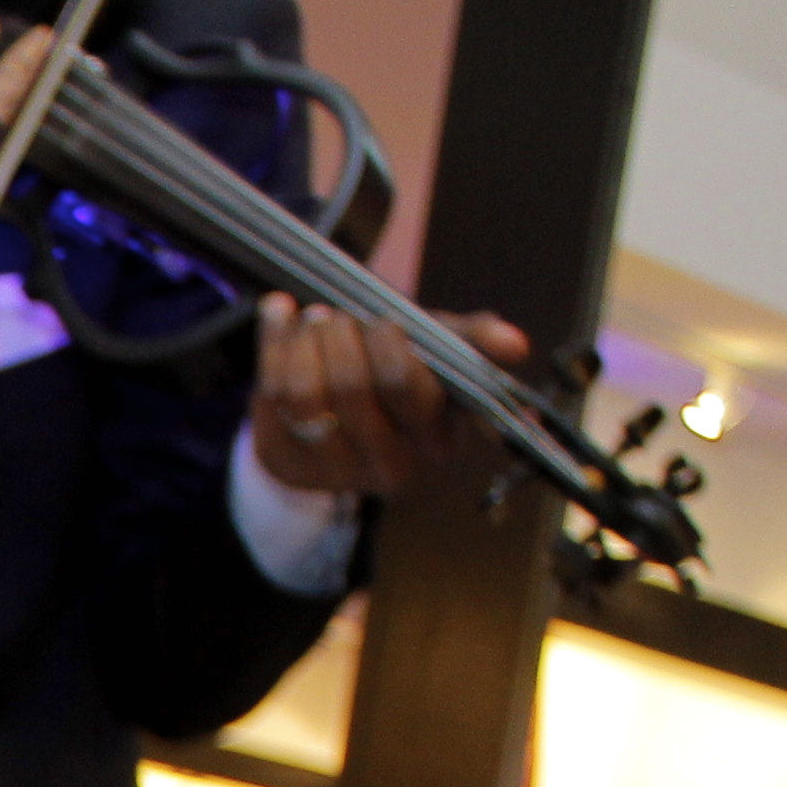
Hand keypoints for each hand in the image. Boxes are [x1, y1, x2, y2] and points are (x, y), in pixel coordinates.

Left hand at [251, 300, 531, 499]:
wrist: (339, 405)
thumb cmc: (400, 369)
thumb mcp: (439, 350)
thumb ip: (472, 341)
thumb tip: (517, 344)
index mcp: (438, 440)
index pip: (407, 388)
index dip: (387, 346)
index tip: (380, 320)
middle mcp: (390, 468)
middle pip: (352, 387)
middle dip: (340, 336)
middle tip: (334, 313)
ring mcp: (334, 473)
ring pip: (305, 395)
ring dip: (303, 341)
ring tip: (310, 316)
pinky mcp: (286, 465)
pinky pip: (269, 399)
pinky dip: (271, 348)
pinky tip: (279, 319)